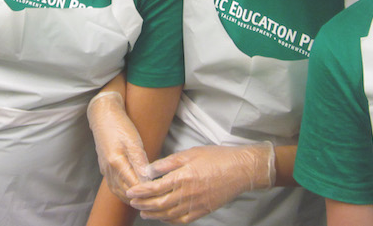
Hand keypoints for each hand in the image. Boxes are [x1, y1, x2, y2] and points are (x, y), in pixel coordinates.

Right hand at [87, 91, 150, 202]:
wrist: (103, 116)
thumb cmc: (120, 125)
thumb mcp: (133, 141)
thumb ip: (140, 161)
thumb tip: (148, 178)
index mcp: (116, 162)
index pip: (133, 185)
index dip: (145, 191)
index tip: (158, 193)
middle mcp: (108, 169)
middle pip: (124, 192)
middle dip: (139, 197)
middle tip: (154, 199)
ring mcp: (104, 169)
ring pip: (117, 191)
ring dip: (130, 197)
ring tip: (144, 199)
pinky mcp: (104, 168)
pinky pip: (113, 185)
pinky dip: (122, 191)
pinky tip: (131, 191)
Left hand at [126, 143, 275, 223]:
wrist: (241, 170)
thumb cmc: (217, 157)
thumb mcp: (190, 153)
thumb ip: (168, 163)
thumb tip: (149, 170)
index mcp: (183, 177)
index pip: (155, 188)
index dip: (141, 191)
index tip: (131, 191)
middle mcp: (187, 194)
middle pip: (159, 204)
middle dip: (144, 204)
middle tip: (133, 202)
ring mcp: (196, 204)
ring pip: (169, 214)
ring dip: (154, 214)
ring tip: (144, 212)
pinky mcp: (203, 211)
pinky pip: (183, 220)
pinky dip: (170, 221)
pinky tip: (164, 218)